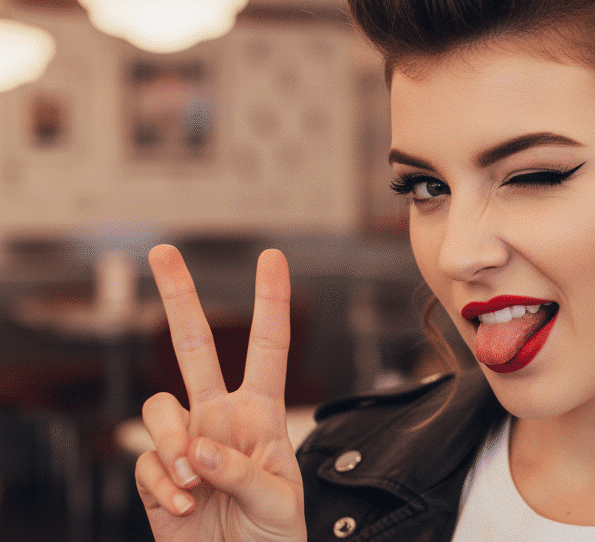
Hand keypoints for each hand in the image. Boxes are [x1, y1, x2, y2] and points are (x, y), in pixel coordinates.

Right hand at [135, 245, 305, 541]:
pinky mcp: (156, 473)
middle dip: (178, 297)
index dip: (270, 302)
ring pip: (160, 406)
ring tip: (195, 485)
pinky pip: (144, 461)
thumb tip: (199, 447)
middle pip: (194, 345)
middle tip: (162, 252)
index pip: (269, 346)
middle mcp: (220, 415)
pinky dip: (163, 486)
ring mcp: (186, 441)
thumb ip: (242, 471)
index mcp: (262, 413)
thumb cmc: (273, 536)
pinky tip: (185, 508)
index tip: (272, 258)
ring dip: (172, 445)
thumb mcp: (278, 502)